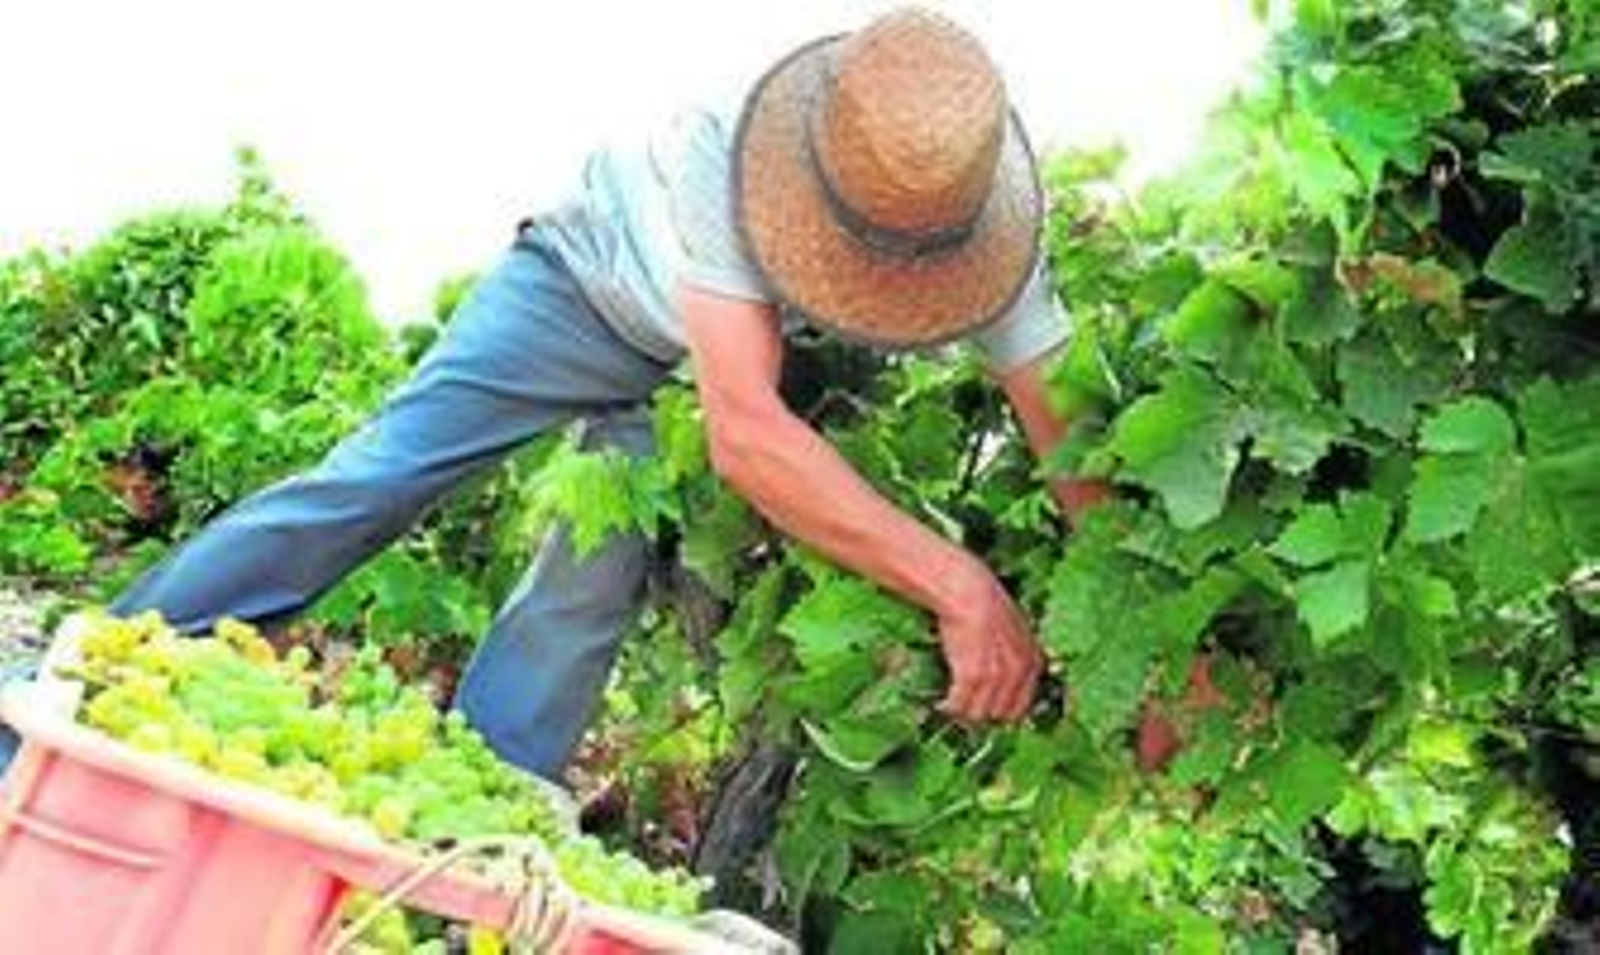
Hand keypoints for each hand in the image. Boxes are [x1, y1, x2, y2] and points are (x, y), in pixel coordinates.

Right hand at [933, 563, 1044, 723]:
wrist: (968, 592)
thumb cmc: (986, 604)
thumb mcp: (1015, 629)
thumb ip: (1016, 655)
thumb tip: (1004, 676)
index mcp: (1033, 664)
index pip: (1020, 707)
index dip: (1000, 709)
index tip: (985, 707)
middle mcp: (1018, 674)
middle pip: (1000, 714)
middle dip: (982, 712)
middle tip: (966, 705)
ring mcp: (996, 678)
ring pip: (978, 714)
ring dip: (964, 712)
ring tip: (952, 704)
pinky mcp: (972, 677)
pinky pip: (959, 706)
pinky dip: (948, 707)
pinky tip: (941, 703)